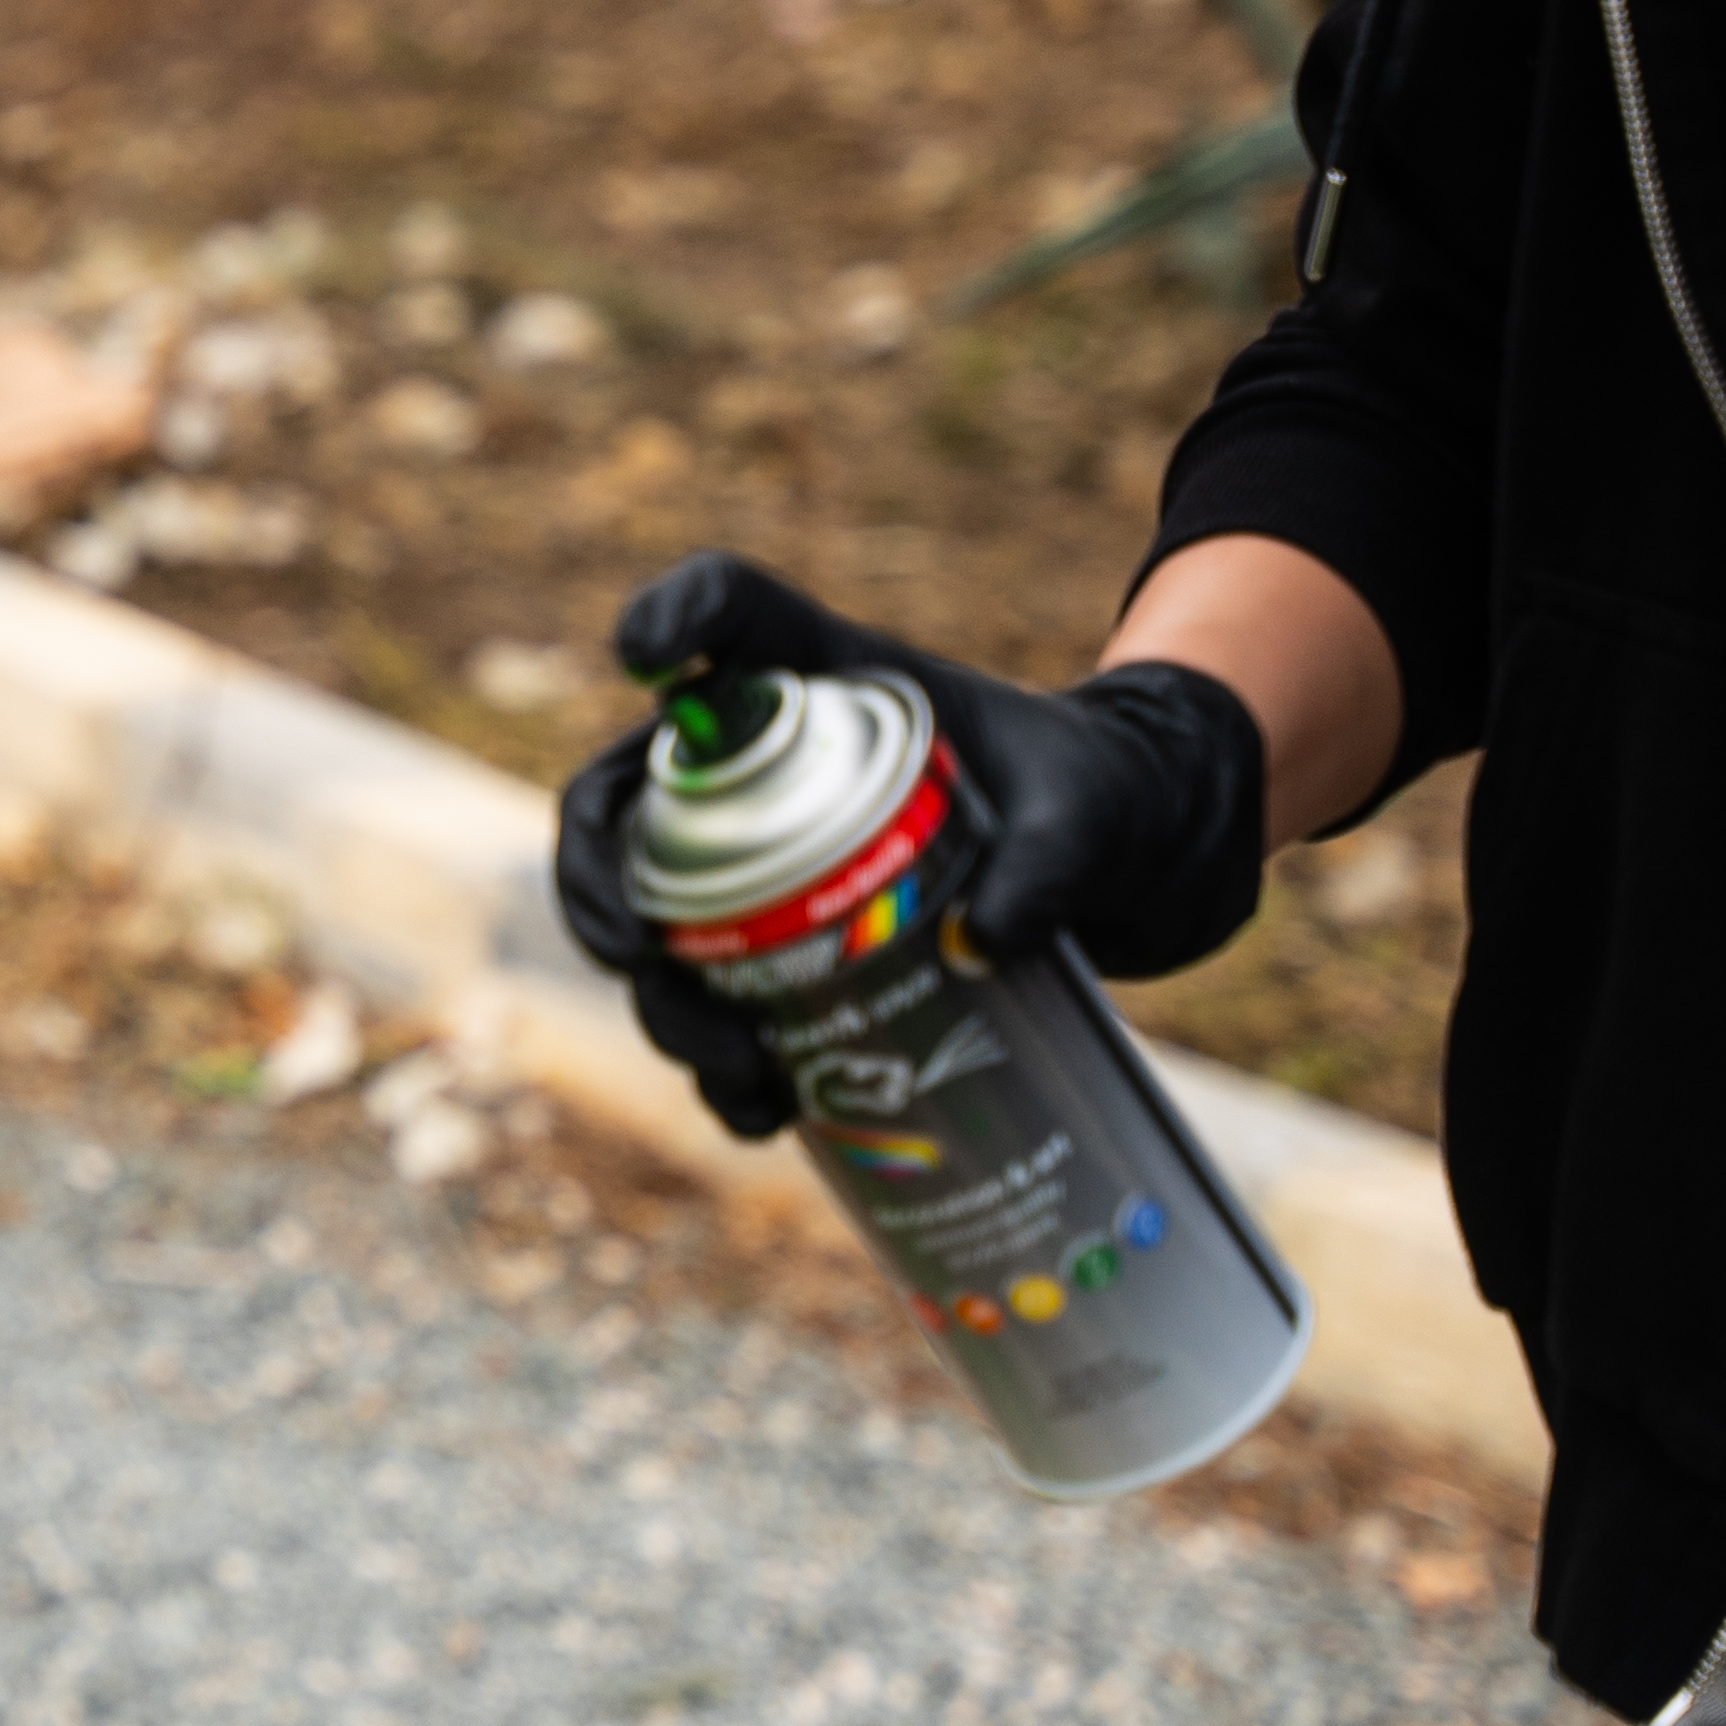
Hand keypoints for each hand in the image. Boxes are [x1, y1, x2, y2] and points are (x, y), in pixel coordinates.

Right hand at [550, 551, 1269, 1138]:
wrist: (1124, 867)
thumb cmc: (1096, 799)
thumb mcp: (1086, 815)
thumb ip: (1051, 860)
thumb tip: (986, 943)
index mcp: (828, 682)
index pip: (729, 612)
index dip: (669, 614)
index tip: (638, 652)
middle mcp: (766, 771)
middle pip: (627, 806)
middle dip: (602, 887)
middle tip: (632, 954)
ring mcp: (765, 871)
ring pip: (657, 933)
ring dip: (668, 1009)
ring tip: (739, 1073)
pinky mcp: (789, 958)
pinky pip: (720, 1014)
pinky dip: (724, 1072)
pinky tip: (764, 1114)